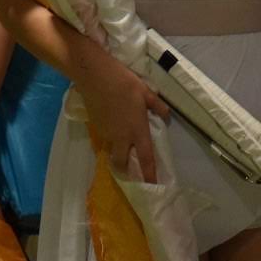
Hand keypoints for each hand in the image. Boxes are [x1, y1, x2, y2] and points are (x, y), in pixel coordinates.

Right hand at [80, 50, 169, 182]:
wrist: (94, 76)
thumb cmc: (123, 82)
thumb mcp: (145, 91)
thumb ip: (157, 106)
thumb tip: (166, 117)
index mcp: (137, 129)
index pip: (145, 158)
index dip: (149, 174)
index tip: (153, 185)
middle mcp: (121, 136)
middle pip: (122, 163)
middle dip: (126, 170)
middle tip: (130, 167)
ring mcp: (106, 133)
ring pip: (112, 150)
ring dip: (117, 150)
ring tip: (121, 137)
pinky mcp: (95, 127)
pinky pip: (105, 137)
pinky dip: (110, 136)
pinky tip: (113, 121)